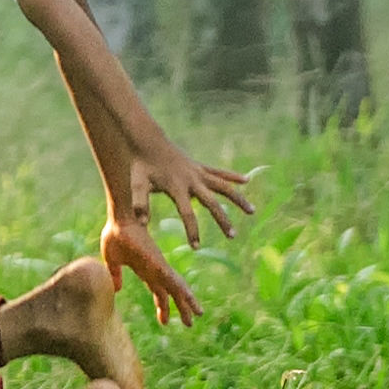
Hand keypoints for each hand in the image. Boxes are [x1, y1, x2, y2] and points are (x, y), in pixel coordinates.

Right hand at [100, 215, 203, 326]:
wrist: (119, 219)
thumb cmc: (115, 234)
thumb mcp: (112, 260)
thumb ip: (115, 274)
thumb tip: (116, 289)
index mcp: (145, 270)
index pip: (158, 291)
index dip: (163, 306)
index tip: (166, 322)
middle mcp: (156, 270)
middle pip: (172, 293)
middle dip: (180, 308)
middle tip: (189, 324)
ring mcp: (159, 266)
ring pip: (178, 288)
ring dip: (188, 303)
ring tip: (198, 315)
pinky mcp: (159, 263)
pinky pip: (174, 281)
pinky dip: (183, 291)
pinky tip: (190, 301)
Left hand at [132, 143, 253, 246]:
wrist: (148, 141)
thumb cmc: (142, 165)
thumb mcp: (137, 183)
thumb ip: (140, 203)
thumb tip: (143, 223)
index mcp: (176, 188)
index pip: (187, 214)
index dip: (192, 231)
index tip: (196, 248)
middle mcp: (192, 180)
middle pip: (212, 203)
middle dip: (222, 220)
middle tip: (232, 236)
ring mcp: (198, 172)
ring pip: (223, 186)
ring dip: (238, 199)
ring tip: (252, 211)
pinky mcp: (200, 166)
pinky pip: (220, 172)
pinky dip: (233, 176)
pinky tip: (247, 180)